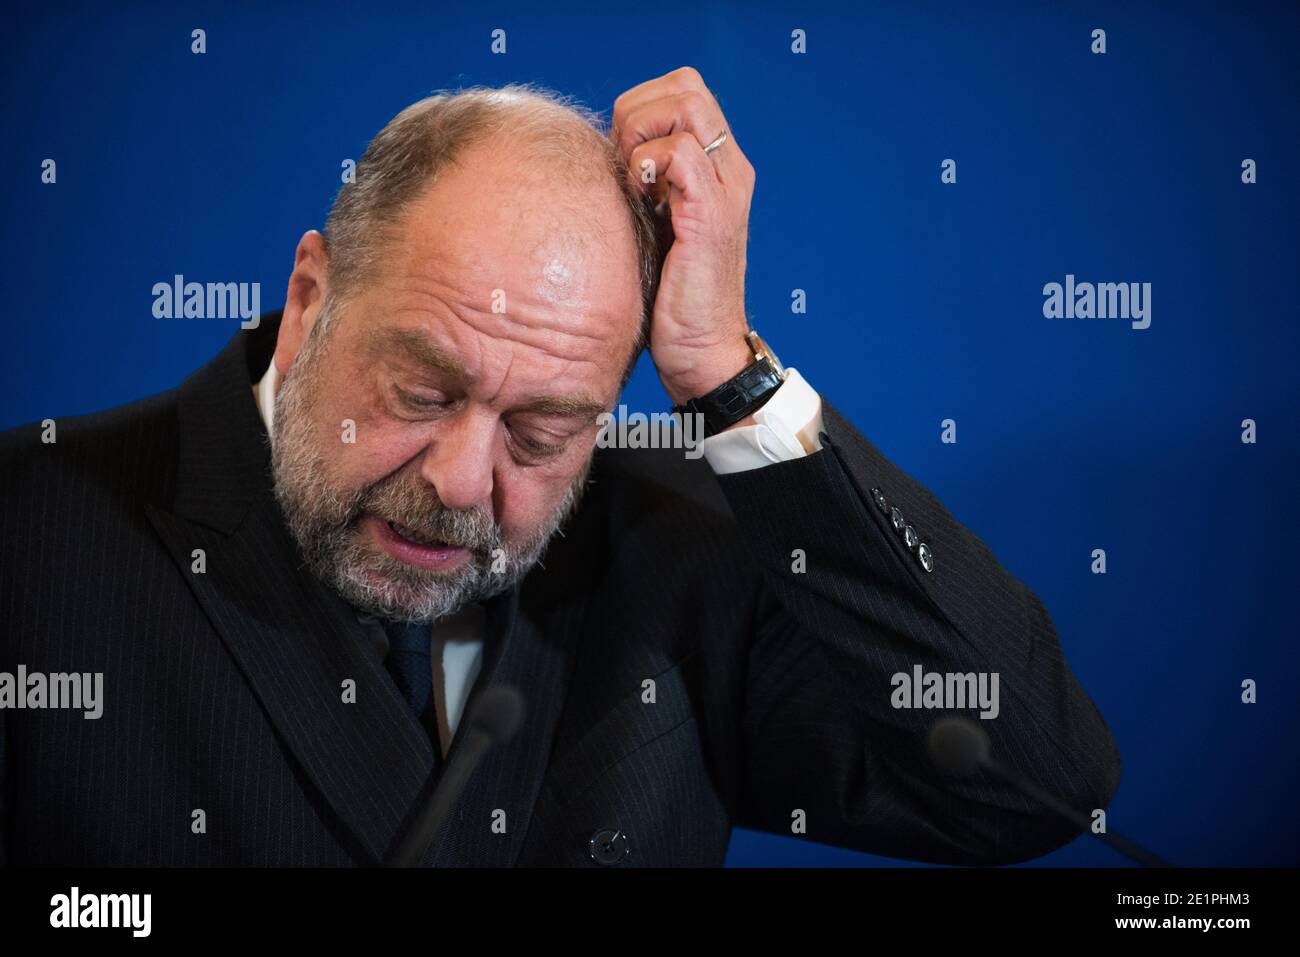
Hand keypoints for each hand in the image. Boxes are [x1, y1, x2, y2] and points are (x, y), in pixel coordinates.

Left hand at [611, 67, 755, 405]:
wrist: (702, 355)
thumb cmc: (670, 302)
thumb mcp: (653, 230)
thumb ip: (641, 189)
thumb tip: (598, 159)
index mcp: (717, 169)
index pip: (682, 91)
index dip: (641, 109)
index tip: (623, 159)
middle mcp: (730, 170)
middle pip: (687, 85)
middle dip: (639, 111)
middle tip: (625, 164)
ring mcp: (725, 189)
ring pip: (687, 104)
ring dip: (643, 134)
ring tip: (635, 182)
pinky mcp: (712, 215)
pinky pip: (683, 152)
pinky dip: (651, 165)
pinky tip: (642, 201)